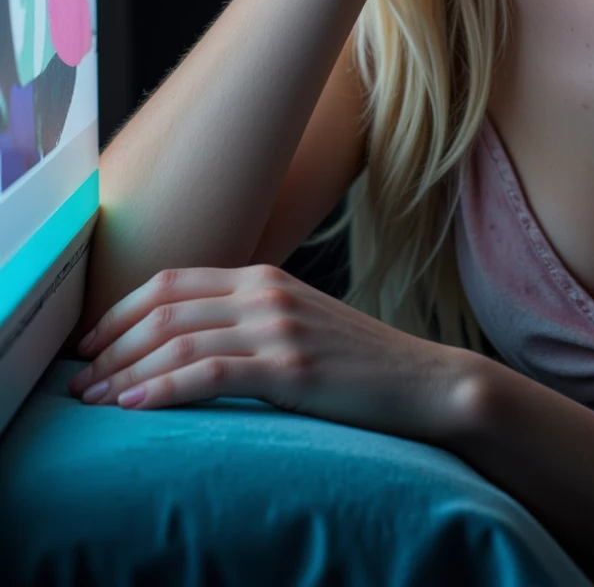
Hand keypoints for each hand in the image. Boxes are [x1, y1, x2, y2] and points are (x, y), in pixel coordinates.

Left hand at [66, 263, 471, 441]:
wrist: (422, 381)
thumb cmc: (356, 363)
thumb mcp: (296, 323)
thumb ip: (247, 319)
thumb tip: (185, 339)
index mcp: (262, 277)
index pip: (171, 282)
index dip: (120, 312)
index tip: (89, 345)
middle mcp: (264, 292)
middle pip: (164, 310)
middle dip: (111, 347)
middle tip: (80, 382)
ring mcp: (277, 327)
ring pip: (177, 341)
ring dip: (126, 373)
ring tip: (95, 401)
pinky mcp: (289, 366)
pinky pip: (209, 373)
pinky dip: (164, 389)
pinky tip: (136, 406)